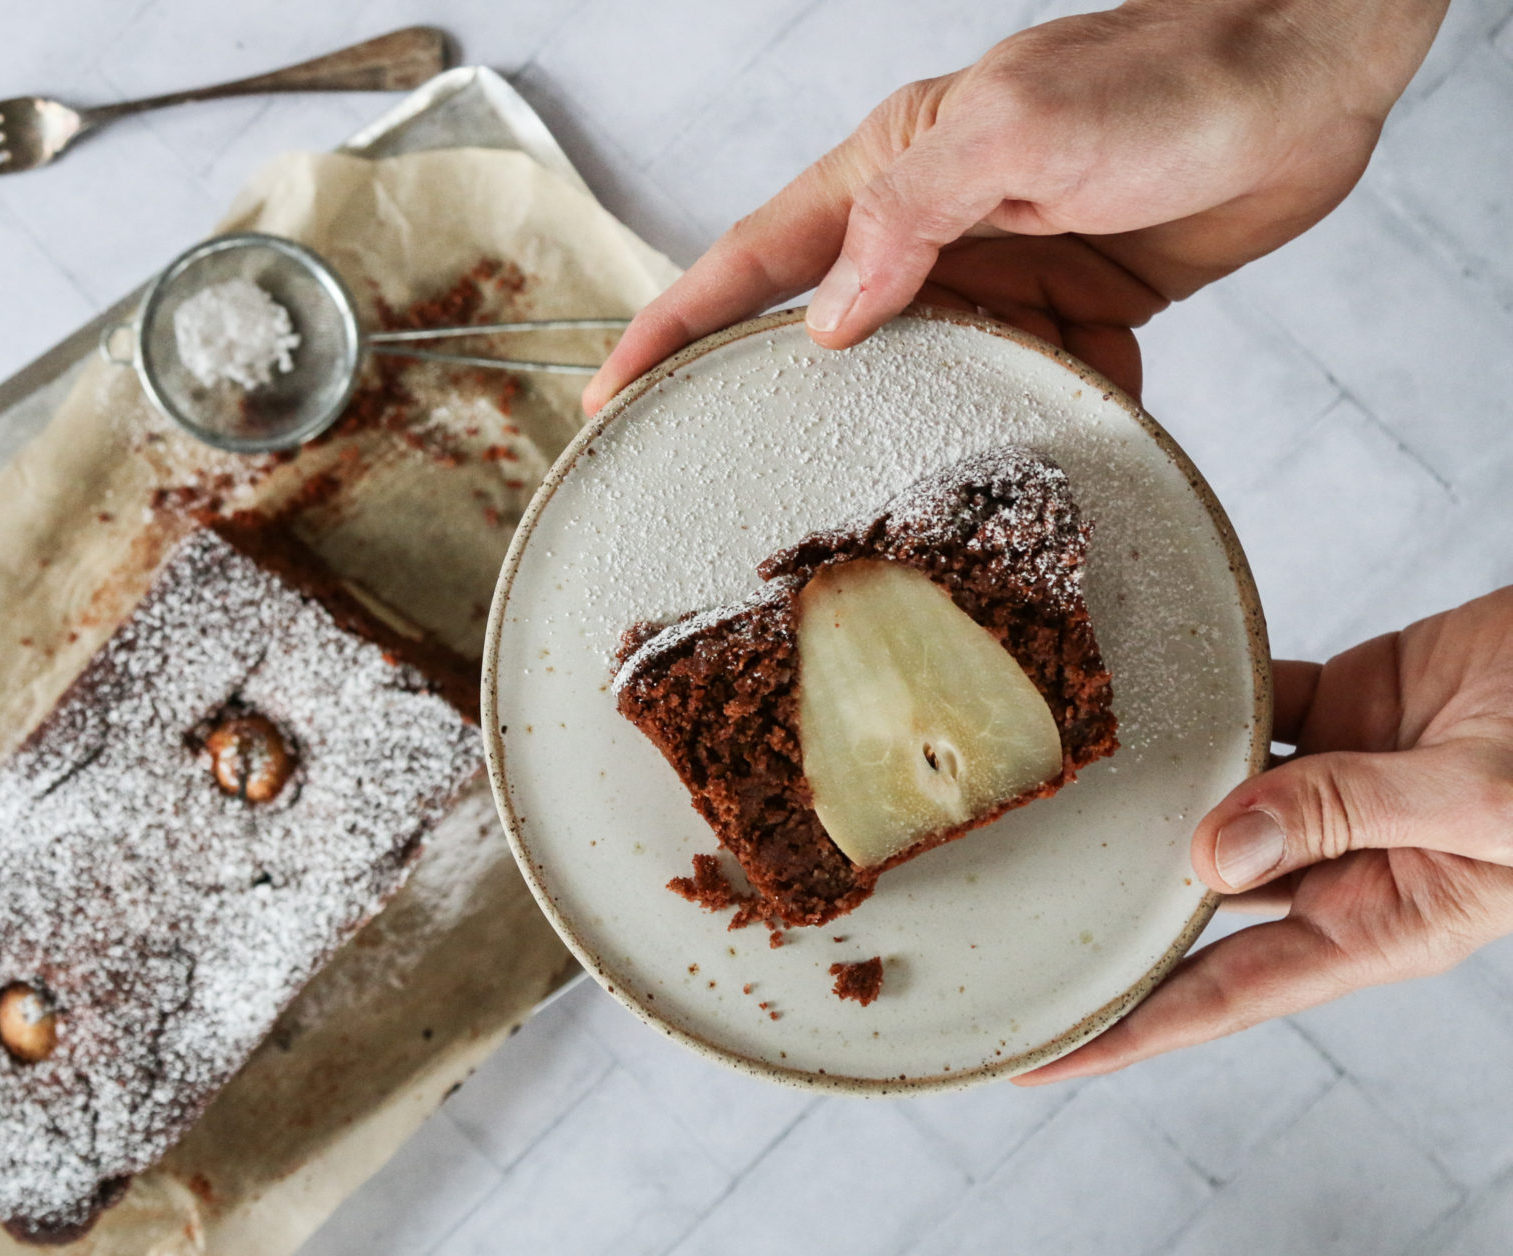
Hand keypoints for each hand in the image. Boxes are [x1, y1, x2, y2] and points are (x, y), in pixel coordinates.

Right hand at [583, 0, 1448, 413]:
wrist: (1312, 77)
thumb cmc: (1165, 79)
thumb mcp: (1016, 131)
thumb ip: (911, 217)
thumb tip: (830, 324)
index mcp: (890, 174)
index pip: (753, 264)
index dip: (674, 329)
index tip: (608, 396)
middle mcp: (934, 230)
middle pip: (826, 337)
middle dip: (772, 405)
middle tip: (716, 486)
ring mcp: (1006, 273)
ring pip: (931, 379)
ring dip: (919, 436)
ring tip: (882, 513)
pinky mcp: (1080, 311)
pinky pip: (1038, 391)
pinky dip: (1044, 428)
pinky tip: (1052, 470)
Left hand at [1020, 586, 1512, 1083]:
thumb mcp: (1488, 804)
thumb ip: (1348, 816)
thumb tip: (1211, 851)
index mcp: (1377, 922)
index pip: (1223, 997)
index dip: (1125, 1031)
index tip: (1033, 1057)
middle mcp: (1339, 862)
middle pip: (1189, 905)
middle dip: (1100, 919)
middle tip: (989, 924)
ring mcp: (1335, 783)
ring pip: (1205, 796)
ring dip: (1133, 794)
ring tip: (1028, 797)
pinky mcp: (1342, 704)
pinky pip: (1246, 705)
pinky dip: (1192, 697)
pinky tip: (1120, 690)